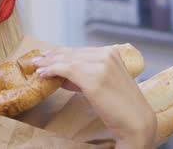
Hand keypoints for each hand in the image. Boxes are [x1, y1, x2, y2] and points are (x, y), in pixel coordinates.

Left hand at [32, 46, 156, 148]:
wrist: (136, 121)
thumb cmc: (120, 107)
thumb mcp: (104, 83)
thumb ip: (85, 75)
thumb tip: (62, 75)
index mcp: (112, 53)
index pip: (80, 51)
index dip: (62, 52)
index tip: (48, 55)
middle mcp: (106, 55)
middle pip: (72, 53)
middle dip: (52, 56)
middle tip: (38, 59)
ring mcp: (100, 65)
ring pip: (67, 60)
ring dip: (49, 63)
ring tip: (36, 66)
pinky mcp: (92, 78)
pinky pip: (66, 70)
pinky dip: (52, 70)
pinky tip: (42, 74)